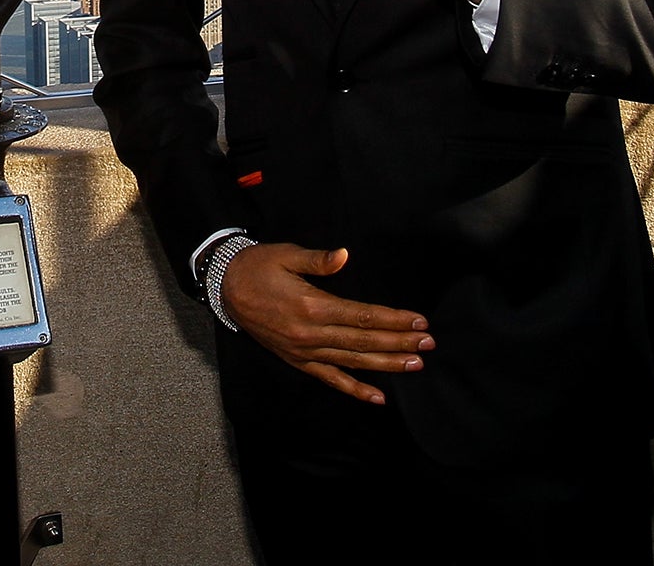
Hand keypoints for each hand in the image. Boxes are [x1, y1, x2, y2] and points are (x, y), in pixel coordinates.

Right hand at [219, 243, 433, 404]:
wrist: (225, 288)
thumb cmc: (258, 266)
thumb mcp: (286, 255)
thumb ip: (317, 260)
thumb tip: (344, 256)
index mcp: (312, 305)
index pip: (363, 316)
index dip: (394, 320)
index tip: (419, 322)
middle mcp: (311, 334)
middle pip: (364, 341)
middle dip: (399, 343)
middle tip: (429, 345)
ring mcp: (305, 351)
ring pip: (353, 362)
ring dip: (386, 365)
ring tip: (415, 366)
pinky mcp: (298, 361)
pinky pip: (330, 378)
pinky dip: (355, 390)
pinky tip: (378, 398)